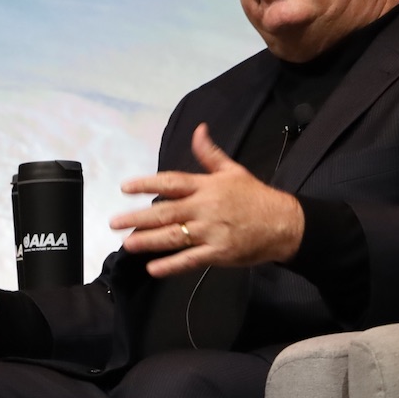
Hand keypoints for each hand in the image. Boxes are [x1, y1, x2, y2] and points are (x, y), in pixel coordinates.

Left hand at [110, 125, 304, 277]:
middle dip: (138, 217)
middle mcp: (205, 208)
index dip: (147, 184)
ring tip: (127, 244)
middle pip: (166, 212)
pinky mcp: (218, 253)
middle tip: (115, 222)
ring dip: (148, 240)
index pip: (171, 182)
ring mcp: (211, 232)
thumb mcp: (233, 170)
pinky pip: (190, 260)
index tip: (125, 188)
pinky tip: (153, 268)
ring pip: (174, 236)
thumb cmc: (256, 197)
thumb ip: (210, 154)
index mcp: (207, 186)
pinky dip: (171, 265)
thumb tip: (198, 129)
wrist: (284, 223)